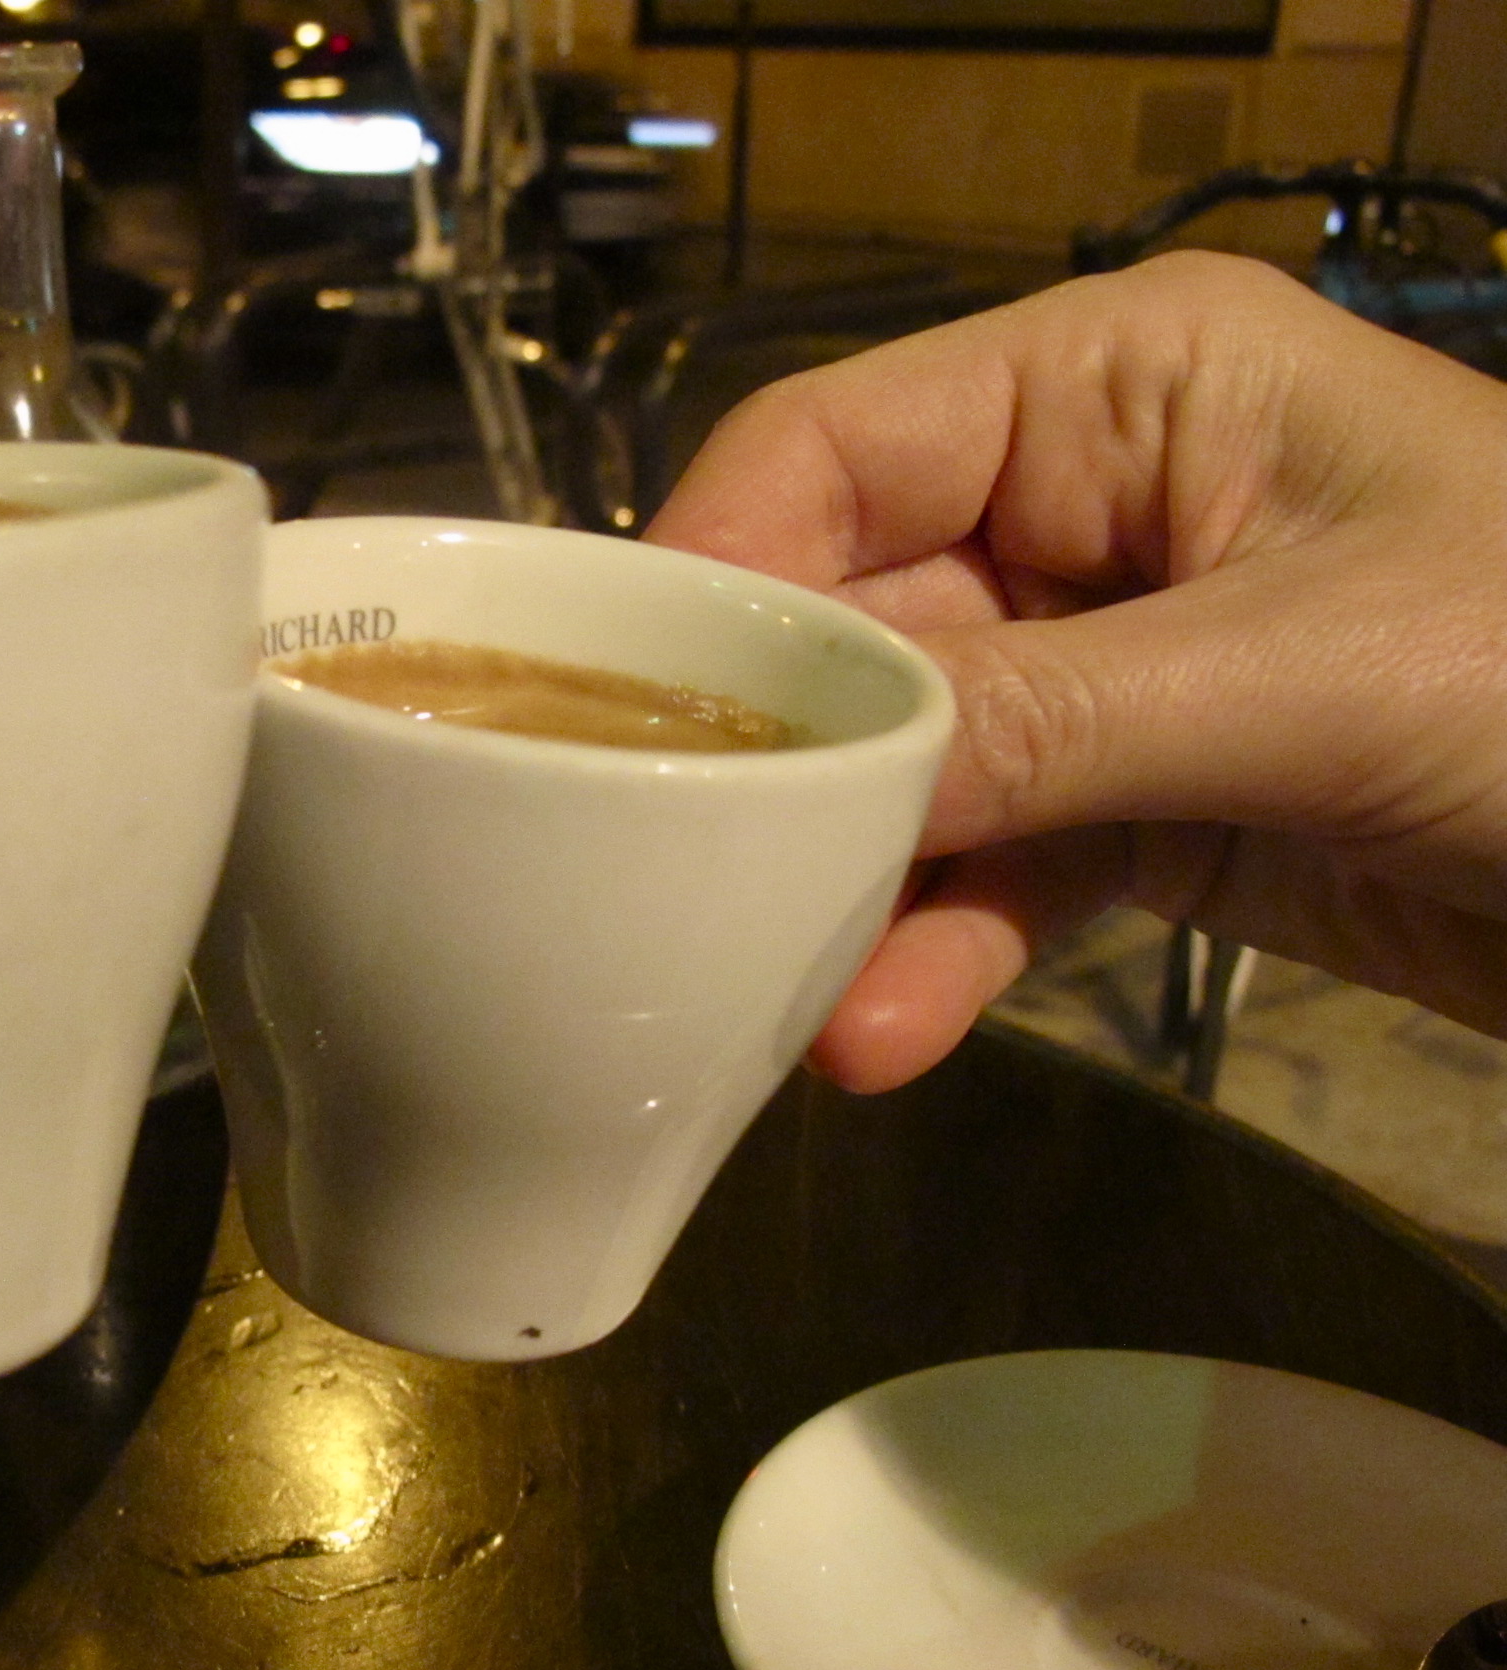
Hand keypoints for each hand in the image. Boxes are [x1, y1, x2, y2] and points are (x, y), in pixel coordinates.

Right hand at [646, 250, 1506, 1091]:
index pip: (841, 452)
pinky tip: (881, 1031)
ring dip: (844, 887)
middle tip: (660, 883)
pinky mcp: (1146, 806)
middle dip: (775, 768)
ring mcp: (1111, 667)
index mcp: (1123, 385)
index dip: (716, 578)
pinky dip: (938, 948)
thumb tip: (811, 770)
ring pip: (909, 771)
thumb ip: (1043, 716)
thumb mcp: (1309, 673)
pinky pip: (996, 871)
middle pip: (850, 628)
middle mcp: (1090, 507)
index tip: (613, 719)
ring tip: (770, 998)